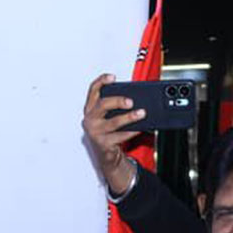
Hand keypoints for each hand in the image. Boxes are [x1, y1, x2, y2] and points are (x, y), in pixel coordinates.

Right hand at [82, 73, 147, 194]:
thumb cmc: (108, 132)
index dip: (101, 81)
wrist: (106, 154)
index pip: (93, 90)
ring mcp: (95, 132)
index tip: (112, 77)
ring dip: (130, 117)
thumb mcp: (107, 116)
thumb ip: (115, 106)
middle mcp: (90, 119)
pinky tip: (140, 128)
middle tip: (131, 101)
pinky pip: (120, 136)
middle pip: (102, 105)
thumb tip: (135, 97)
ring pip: (114, 122)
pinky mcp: (103, 144)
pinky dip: (132, 131)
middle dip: (118, 101)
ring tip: (141, 113)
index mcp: (90, 109)